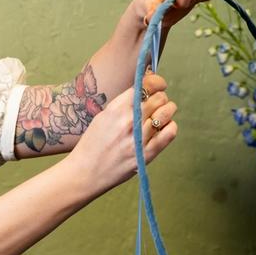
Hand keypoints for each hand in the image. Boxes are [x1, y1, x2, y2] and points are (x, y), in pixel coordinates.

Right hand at [65, 72, 176, 200]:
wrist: (84, 172)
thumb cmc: (92, 144)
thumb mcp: (102, 117)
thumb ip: (123, 104)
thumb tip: (143, 88)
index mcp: (115, 109)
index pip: (146, 85)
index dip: (156, 82)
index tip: (157, 85)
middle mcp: (128, 121)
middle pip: (159, 97)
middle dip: (161, 97)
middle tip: (158, 103)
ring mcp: (138, 138)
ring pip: (166, 113)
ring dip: (168, 110)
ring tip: (163, 114)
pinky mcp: (146, 154)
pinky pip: (169, 133)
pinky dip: (171, 126)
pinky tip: (164, 128)